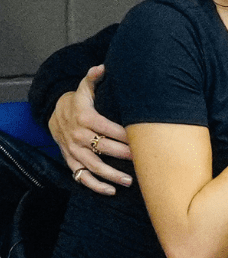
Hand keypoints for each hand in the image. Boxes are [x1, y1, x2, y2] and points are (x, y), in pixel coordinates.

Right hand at [49, 65, 131, 194]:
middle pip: (104, 148)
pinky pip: (81, 176)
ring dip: (111, 175)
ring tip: (129, 181)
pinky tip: (110, 191)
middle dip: (124, 155)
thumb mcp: (85, 87)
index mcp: (85, 118)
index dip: (125, 135)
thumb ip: (94, 77)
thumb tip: (102, 67)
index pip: (108, 128)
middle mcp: (78, 136)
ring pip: (93, 166)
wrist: (54, 114)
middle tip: (142, 160)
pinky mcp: (70, 161)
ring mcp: (73, 151)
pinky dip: (95, 186)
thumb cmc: (78, 101)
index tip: (142, 140)